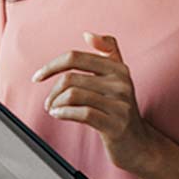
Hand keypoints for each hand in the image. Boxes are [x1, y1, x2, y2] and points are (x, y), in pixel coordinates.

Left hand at [32, 31, 152, 172]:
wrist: (140, 144)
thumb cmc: (121, 110)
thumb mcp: (119, 78)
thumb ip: (108, 52)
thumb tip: (88, 34)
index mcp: (118, 68)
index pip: (75, 57)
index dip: (52, 66)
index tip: (38, 77)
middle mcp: (121, 83)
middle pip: (70, 78)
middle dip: (52, 92)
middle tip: (48, 103)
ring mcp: (120, 104)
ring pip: (73, 95)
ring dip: (56, 104)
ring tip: (54, 110)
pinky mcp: (115, 125)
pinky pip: (82, 113)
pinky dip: (64, 114)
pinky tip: (59, 116)